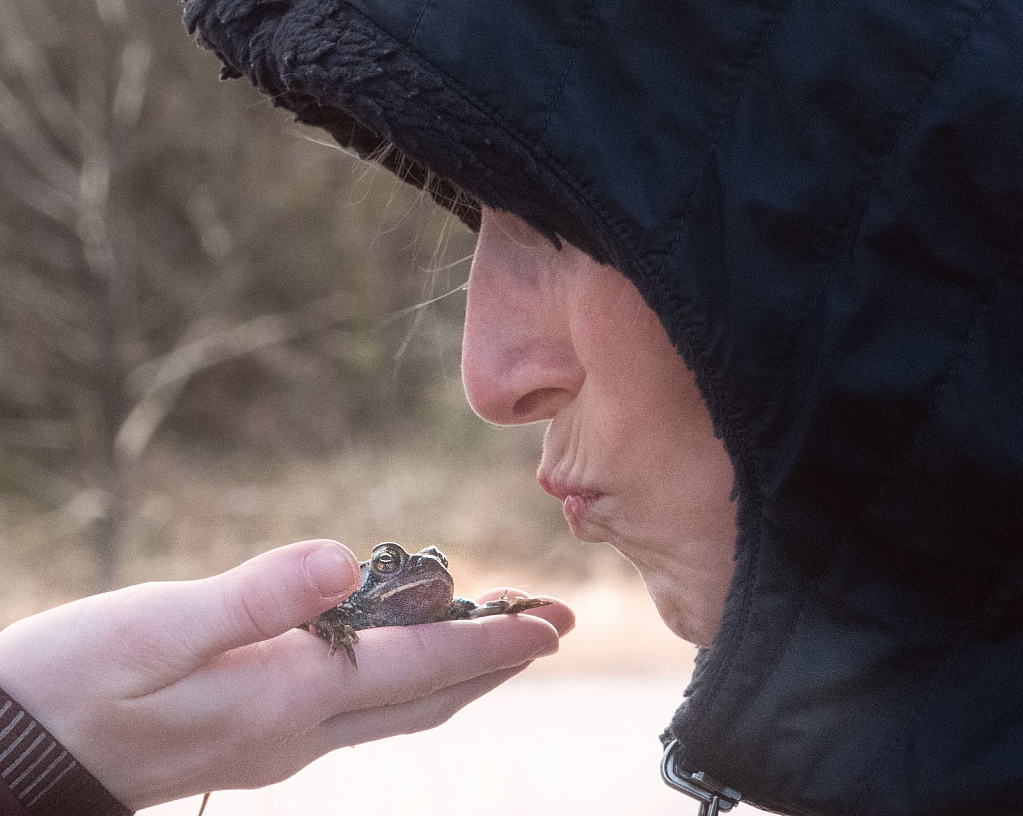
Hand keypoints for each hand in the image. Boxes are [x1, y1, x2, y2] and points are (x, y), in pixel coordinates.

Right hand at [0, 540, 572, 809]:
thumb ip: (255, 597)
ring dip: (456, 674)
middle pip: (426, 699)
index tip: (550, 624)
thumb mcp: (156, 630)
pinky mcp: (254, 736)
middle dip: (495, 664)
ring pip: (398, 710)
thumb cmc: (73, 686)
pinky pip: (360, 709)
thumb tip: (341, 560)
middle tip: (549, 628)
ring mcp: (278, 741)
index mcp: (284, 698)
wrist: (13, 757)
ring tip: (498, 640)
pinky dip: (405, 679)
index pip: (418, 670)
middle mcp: (296, 730)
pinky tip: (404, 655)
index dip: (491, 646)